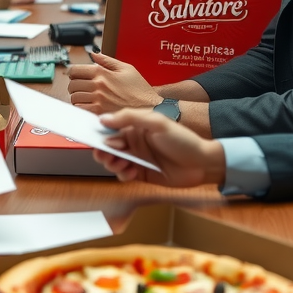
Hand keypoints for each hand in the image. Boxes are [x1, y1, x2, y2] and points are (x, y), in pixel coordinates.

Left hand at [68, 50, 161, 112]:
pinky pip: (80, 109)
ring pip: (74, 97)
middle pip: (72, 84)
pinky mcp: (99, 113)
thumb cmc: (140, 89)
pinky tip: (88, 105)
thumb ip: (107, 60)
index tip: (75, 75)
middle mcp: (98, 86)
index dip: (72, 72)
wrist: (150, 108)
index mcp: (102, 73)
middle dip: (74, 85)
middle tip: (81, 87)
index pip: (75, 70)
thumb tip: (93, 54)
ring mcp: (98, 100)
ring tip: (86, 96)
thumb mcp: (126, 68)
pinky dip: (81, 107)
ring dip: (77, 97)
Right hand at [93, 108, 225, 186]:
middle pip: (107, 146)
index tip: (89, 135)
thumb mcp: (157, 122)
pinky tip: (132, 171)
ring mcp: (136, 158)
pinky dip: (122, 174)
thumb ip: (130, 118)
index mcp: (135, 126)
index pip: (110, 127)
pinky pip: (122, 174)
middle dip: (102, 150)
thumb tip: (103, 119)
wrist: (202, 164)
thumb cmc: (183, 140)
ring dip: (111, 162)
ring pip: (112, 161)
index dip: (98, 132)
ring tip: (120, 163)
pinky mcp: (140, 174)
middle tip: (105, 154)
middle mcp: (133, 142)